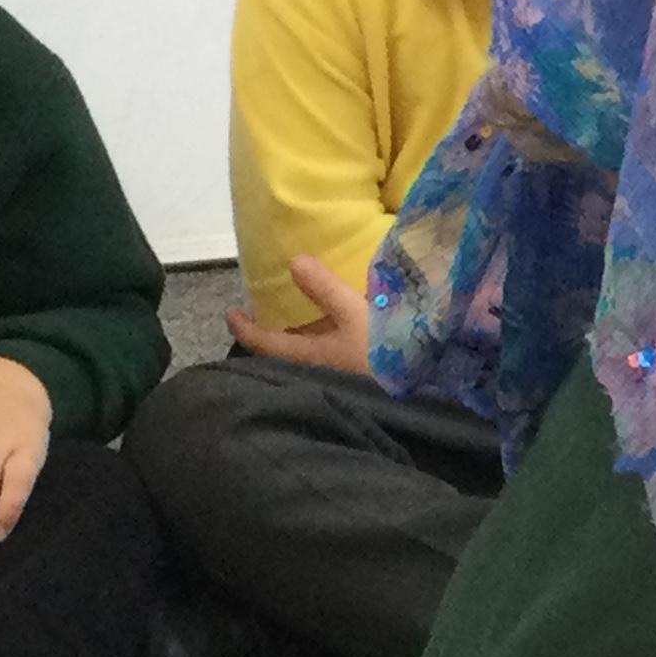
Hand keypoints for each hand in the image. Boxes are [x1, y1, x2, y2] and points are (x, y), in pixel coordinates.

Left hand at [222, 252, 376, 377]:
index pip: (265, 343)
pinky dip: (328, 348)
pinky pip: (333, 363)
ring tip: (303, 324)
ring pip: (310, 360)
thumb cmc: (383, 353)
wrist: (425, 395)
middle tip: (269, 316)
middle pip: (286, 355)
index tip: (230, 313)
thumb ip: (325, 289)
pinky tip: (340, 339)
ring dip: (302, 343)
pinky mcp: (361, 383)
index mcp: (309, 356)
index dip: (245, 328)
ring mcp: (339, 380)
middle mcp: (318, 372)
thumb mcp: (354, 314)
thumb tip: (293, 261)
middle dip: (274, 337)